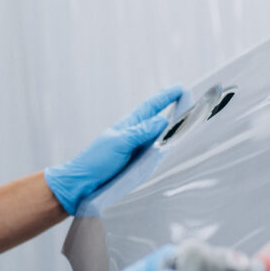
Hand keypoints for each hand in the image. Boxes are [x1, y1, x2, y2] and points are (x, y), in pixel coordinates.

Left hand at [45, 86, 187, 214]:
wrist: (82, 183)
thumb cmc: (96, 161)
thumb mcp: (119, 143)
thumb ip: (141, 132)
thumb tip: (163, 120)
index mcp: (129, 126)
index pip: (151, 107)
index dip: (165, 97)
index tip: (180, 87)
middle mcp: (134, 136)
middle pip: (156, 119)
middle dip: (171, 108)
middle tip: (187, 99)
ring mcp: (136, 150)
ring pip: (158, 136)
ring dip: (171, 128)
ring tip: (186, 120)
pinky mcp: (136, 164)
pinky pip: (155, 152)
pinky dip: (165, 147)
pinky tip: (171, 146)